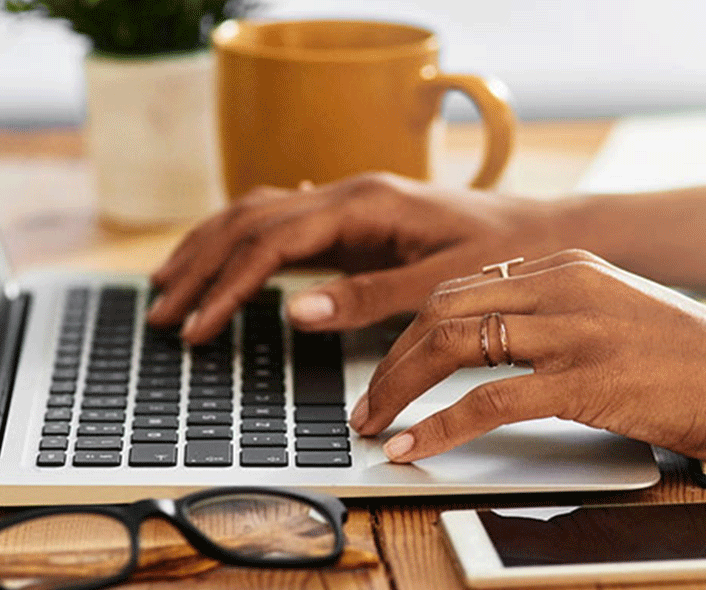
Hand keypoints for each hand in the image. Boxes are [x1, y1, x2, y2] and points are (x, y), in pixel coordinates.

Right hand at [147, 173, 563, 342]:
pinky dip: (241, 240)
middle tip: (161, 314)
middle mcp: (349, 193)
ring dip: (209, 250)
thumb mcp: (440, 284)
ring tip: (168, 288)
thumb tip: (294, 311)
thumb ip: (367, 298)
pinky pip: (281, 221)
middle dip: (199, 268)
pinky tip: (222, 255)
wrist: (544, 231)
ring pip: (257, 214)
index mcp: (365, 204)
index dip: (226, 286)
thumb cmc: (503, 254)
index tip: (197, 327)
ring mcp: (349, 202)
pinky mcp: (356, 218)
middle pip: (248, 221)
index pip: (271, 242)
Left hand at [349, 249, 705, 463]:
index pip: (463, 286)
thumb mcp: (623, 316)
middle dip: (390, 358)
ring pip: (453, 345)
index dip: (411, 328)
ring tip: (376, 424)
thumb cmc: (703, 361)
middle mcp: (566, 285)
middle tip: (367, 402)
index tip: (387, 364)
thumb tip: (504, 348)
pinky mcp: (588, 379)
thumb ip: (565, 318)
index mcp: (570, 264)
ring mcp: (575, 330)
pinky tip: (416, 445)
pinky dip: (440, 426)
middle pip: (443, 308)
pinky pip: (489, 401)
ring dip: (399, 389)